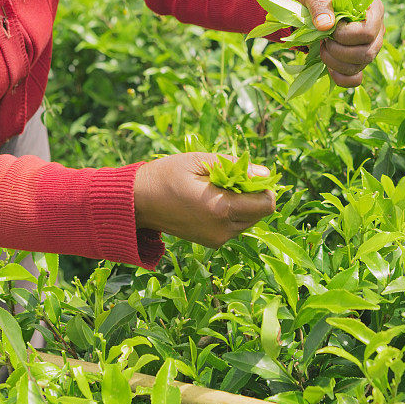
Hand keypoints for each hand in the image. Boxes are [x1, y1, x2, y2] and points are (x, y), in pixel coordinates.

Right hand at [134, 153, 275, 247]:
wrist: (137, 202)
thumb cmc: (166, 176)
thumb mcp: (200, 161)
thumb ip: (235, 167)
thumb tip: (265, 174)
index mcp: (221, 208)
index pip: (266, 204)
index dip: (263, 186)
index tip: (247, 174)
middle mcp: (222, 230)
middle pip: (261, 213)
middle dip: (254, 195)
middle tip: (231, 180)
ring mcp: (217, 239)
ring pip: (250, 221)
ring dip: (243, 204)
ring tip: (218, 190)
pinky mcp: (212, 242)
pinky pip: (235, 227)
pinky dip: (232, 213)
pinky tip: (212, 201)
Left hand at [294, 0, 384, 86]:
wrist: (317, 0)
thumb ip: (320, 7)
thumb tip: (324, 26)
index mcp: (374, 9)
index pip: (368, 32)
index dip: (346, 36)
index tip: (330, 29)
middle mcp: (377, 31)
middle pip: (367, 53)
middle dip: (339, 52)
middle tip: (324, 41)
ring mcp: (369, 47)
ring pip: (359, 67)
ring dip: (336, 63)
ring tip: (323, 48)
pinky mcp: (358, 60)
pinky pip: (356, 79)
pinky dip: (341, 78)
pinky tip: (329, 69)